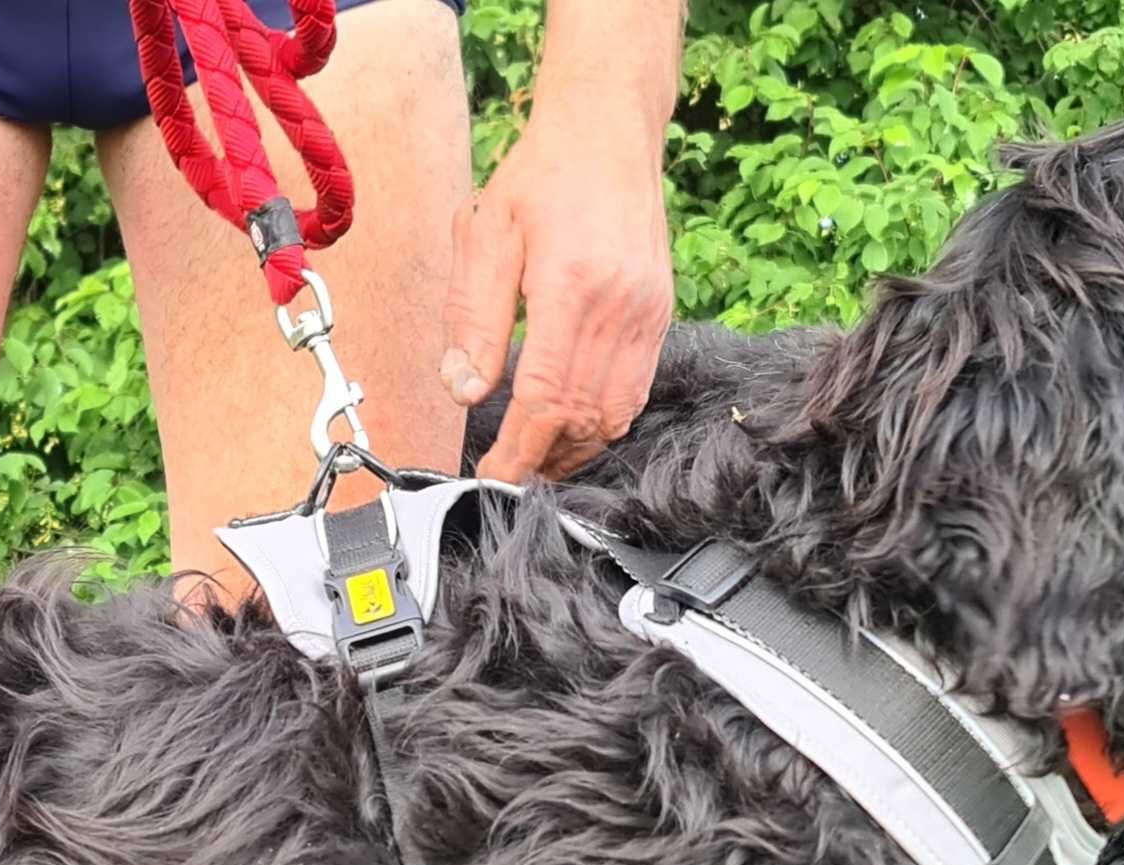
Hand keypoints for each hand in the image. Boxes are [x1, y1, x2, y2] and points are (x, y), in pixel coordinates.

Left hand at [442, 115, 676, 483]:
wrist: (608, 130)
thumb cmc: (542, 174)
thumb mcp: (486, 235)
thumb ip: (472, 317)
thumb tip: (463, 388)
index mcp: (572, 288)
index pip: (544, 399)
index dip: (517, 449)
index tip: (491, 475)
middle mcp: (620, 308)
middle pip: (583, 417)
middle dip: (543, 458)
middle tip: (507, 475)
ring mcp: (648, 314)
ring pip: (615, 413)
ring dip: (575, 447)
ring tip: (537, 459)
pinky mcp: (660, 313)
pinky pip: (636, 389)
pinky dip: (604, 420)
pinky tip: (573, 424)